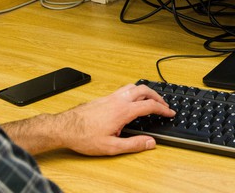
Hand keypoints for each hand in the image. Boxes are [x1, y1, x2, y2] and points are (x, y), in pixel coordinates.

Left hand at [3, 83, 175, 156]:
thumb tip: (151, 142)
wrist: (64, 127)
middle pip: (143, 90)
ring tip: (151, 100)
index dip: (163, 109)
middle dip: (157, 96)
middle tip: (164, 105)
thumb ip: (133, 144)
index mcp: (123, 111)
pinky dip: (134, 91)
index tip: (170, 113)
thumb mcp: (111, 147)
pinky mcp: (103, 98)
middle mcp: (117, 100)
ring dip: (145, 91)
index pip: (149, 106)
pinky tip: (131, 100)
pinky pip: (123, 89)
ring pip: (133, 86)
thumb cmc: (85, 137)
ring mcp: (110, 97)